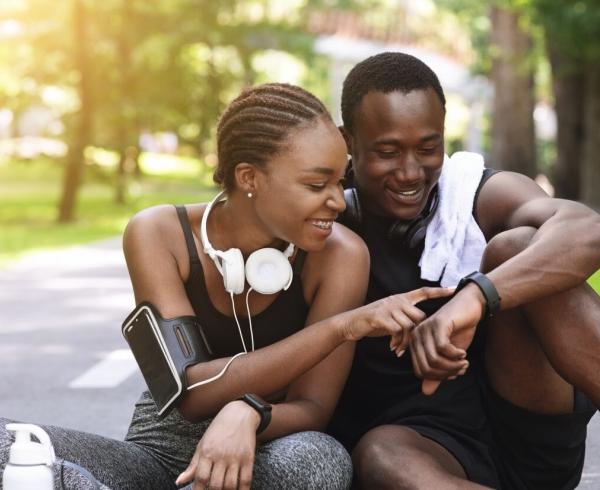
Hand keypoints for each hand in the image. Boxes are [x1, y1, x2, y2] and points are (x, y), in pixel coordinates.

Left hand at [176, 400, 259, 489]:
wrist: (239, 414)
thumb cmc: (218, 430)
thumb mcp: (202, 444)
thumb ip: (193, 465)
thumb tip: (179, 482)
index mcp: (207, 452)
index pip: (201, 478)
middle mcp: (221, 456)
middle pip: (216, 484)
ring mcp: (236, 457)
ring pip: (231, 485)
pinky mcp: (248, 458)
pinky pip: (246, 479)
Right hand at [338, 287, 454, 345]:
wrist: (350, 324)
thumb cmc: (372, 323)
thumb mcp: (390, 317)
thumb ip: (404, 319)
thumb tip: (418, 329)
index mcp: (400, 298)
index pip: (423, 292)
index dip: (439, 291)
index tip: (453, 289)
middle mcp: (396, 300)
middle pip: (420, 316)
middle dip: (417, 334)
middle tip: (408, 346)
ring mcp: (388, 307)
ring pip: (409, 326)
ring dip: (406, 341)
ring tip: (399, 349)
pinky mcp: (380, 316)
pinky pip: (398, 331)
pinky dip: (397, 342)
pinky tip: (392, 347)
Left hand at [409, 283, 485, 394]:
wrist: (470, 307)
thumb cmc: (459, 331)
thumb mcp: (448, 356)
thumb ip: (437, 373)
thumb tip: (425, 392)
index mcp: (416, 344)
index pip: (420, 372)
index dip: (439, 377)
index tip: (454, 373)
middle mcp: (416, 336)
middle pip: (426, 368)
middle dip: (446, 373)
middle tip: (461, 368)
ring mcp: (425, 329)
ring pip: (434, 360)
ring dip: (453, 365)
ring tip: (463, 362)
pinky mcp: (437, 324)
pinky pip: (443, 348)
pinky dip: (455, 355)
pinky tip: (463, 352)